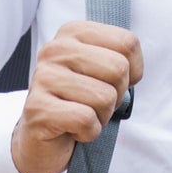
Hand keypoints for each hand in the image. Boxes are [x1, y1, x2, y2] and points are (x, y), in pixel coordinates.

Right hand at [9, 21, 142, 172]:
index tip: (111, 83)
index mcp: (73, 32)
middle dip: (116, 95)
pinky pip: (86, 119)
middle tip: (95, 104)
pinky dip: (88, 132)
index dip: (133, 71)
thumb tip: (133, 72)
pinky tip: (72, 130)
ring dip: (101, 116)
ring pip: (105, 97)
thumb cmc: (80, 102)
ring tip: (82, 116)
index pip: (128, 43)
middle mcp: (55, 49)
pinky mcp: (37, 108)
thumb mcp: (102, 71)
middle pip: (118, 68)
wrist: (42, 139)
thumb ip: (121, 59)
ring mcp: (43, 77)